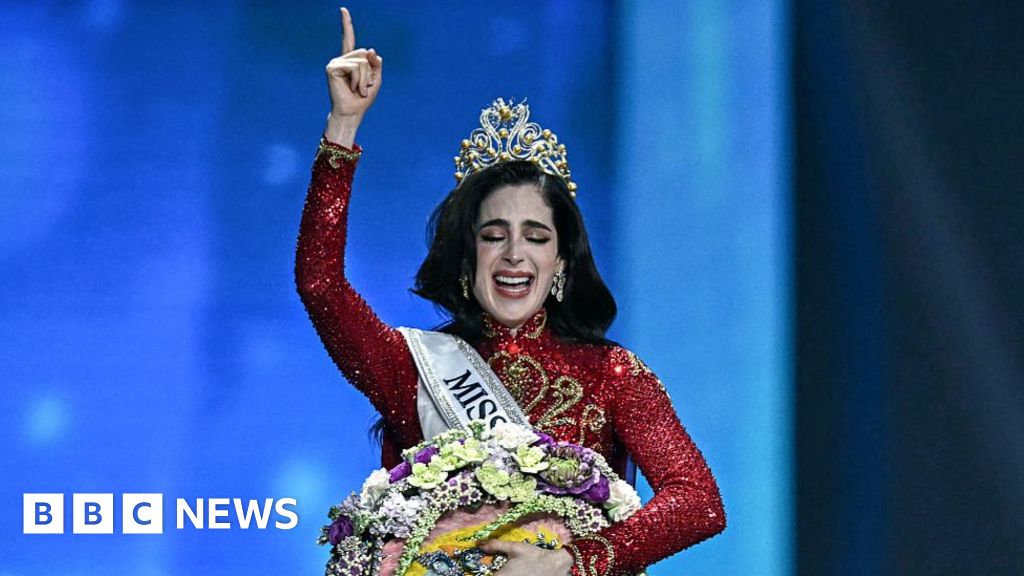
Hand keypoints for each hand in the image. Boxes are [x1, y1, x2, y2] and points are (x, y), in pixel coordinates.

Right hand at [323, 7, 382, 145]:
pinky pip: (355, 67)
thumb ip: (376, 64)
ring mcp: (335, 62)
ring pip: (362, 61)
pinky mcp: (332, 68)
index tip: (343, 10)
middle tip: (361, 87)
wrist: (352, 113)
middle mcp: (341, 59)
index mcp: (350, 60)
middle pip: (364, 54)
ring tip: (357, 90)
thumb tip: (369, 49)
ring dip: (365, 78)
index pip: (348, 39)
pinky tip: (351, 89)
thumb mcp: (375, 79)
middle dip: (369, 72)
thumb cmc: (362, 99)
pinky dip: (358, 80)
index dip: (346, 24)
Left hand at [477, 540, 574, 575]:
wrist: (554, 565)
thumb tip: (478, 544)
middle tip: (491, 569)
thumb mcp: (514, 548)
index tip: (474, 571)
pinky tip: (512, 573)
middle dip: (491, 574)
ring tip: (505, 570)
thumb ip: (495, 546)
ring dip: (500, 575)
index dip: (480, 574)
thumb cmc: (533, 555)